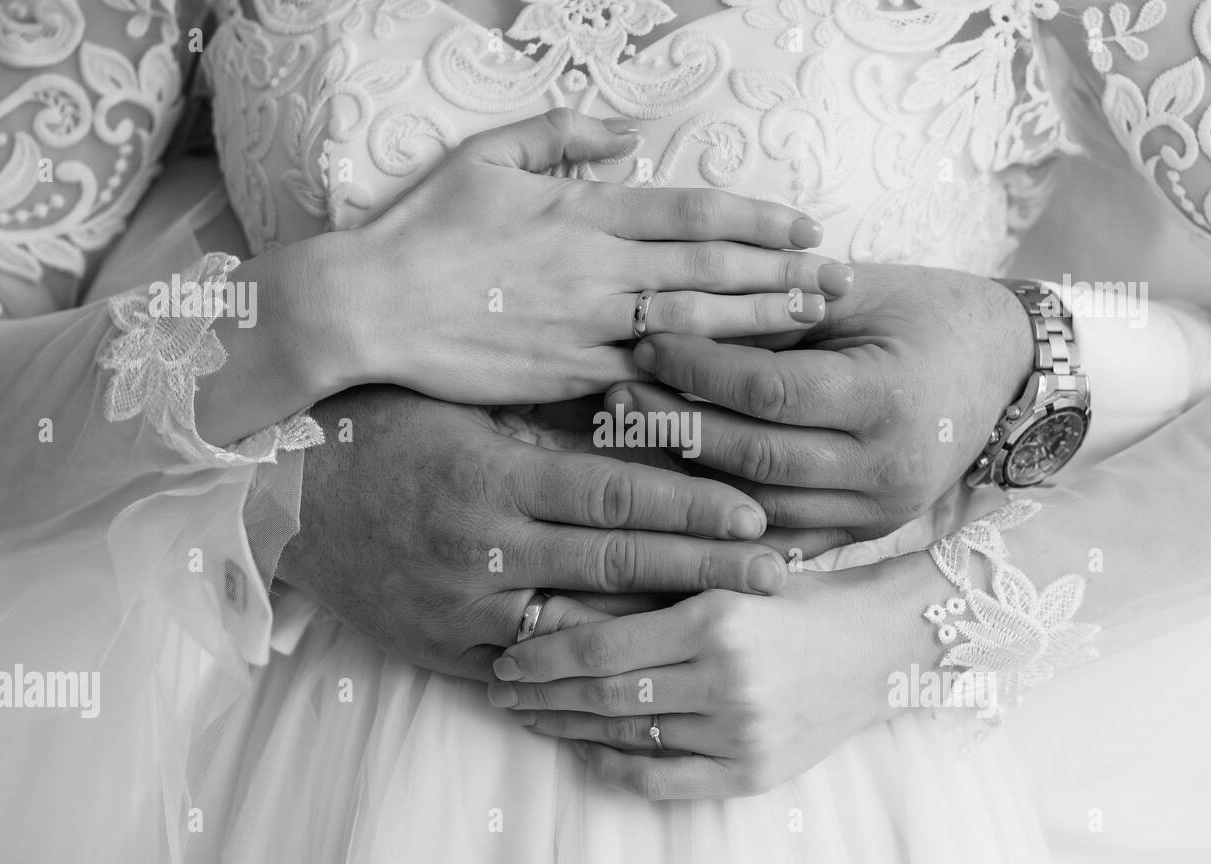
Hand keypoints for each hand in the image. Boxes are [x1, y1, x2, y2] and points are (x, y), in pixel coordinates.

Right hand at [276, 387, 790, 680]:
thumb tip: (643, 402)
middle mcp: (485, 545)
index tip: (756, 514)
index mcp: (493, 473)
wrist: (278, 496)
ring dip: (660, 621)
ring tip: (727, 619)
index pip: (616, 493)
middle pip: (618, 562)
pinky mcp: (444, 649)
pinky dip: (587, 664)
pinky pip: (529, 665)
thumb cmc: (375, 430)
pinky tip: (644, 663)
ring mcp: (463, 607)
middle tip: (778, 574)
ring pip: (584, 623)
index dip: (692, 506)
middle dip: (705, 569)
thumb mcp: (461, 405)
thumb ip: (546, 415)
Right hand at [338, 108, 853, 404]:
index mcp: (582, 211)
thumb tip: (625, 135)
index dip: (757, 219)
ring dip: (759, 323)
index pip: (691, 211)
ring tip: (812, 321)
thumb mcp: (485, 157)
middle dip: (782, 271)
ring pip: (693, 323)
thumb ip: (559, 135)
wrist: (370, 307)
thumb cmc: (423, 230)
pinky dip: (697, 378)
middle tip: (840, 278)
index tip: (805, 225)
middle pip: (710, 268)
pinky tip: (740, 381)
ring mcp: (587, 326)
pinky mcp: (570, 376)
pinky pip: (647, 376)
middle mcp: (597, 268)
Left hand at [486, 553, 949, 799]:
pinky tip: (586, 752)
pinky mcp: (753, 771)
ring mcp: (740, 732)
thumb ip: (652, 589)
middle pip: (604, 695)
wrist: (876, 646)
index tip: (505, 657)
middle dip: (540, 694)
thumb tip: (559, 605)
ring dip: (568, 728)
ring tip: (533, 715)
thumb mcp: (726, 578)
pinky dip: (617, 766)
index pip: (601, 647)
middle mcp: (725, 678)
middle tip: (499, 689)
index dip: (542, 657)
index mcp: (714, 619)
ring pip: (629, 735)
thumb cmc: (796, 600)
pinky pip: (665, 779)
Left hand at [610, 265, 1033, 536]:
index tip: (647, 343)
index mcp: (886, 398)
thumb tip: (676, 319)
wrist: (1005, 368)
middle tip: (619, 395)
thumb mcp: (859, 292)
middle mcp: (884, 469)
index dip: (698, 369)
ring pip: (760, 508)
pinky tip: (677, 495)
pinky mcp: (865, 533)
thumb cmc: (927, 313)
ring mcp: (878, 512)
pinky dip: (727, 521)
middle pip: (755, 457)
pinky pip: (782, 538)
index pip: (768, 391)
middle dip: (676, 425)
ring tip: (636, 440)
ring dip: (689, 478)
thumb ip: (776, 310)